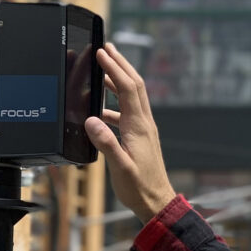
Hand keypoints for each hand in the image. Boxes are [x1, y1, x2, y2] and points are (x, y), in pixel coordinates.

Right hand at [85, 43, 176, 223]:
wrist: (157, 202)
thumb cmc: (140, 188)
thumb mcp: (120, 167)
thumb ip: (107, 144)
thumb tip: (92, 120)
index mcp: (139, 127)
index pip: (128, 89)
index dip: (115, 68)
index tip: (102, 52)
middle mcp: (144, 124)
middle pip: (135, 86)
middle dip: (121, 65)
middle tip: (107, 48)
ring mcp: (144, 130)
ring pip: (133, 98)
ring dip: (118, 81)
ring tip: (104, 70)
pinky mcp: (142, 138)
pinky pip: (128, 113)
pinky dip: (116, 103)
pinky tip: (102, 110)